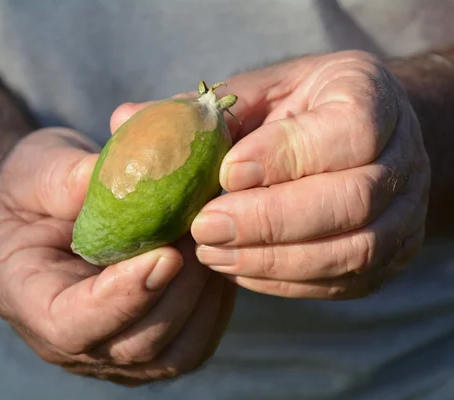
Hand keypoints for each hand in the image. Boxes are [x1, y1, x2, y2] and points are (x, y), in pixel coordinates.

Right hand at [0, 127, 235, 385]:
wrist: (48, 211)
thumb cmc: (37, 189)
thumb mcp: (36, 169)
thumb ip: (68, 177)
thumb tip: (128, 180)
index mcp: (27, 299)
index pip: (71, 326)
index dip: (122, 299)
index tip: (166, 255)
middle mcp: (69, 341)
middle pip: (134, 346)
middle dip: (178, 291)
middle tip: (202, 233)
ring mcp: (111, 350)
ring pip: (173, 354)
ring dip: (203, 299)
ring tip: (212, 241)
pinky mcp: (147, 342)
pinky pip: (193, 342)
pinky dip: (215, 306)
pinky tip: (218, 259)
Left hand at [186, 50, 428, 299]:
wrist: (352, 140)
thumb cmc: (294, 110)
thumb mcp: (255, 93)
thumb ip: (202, 111)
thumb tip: (125, 120)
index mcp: (370, 97)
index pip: (349, 132)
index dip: (284, 156)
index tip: (225, 173)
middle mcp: (402, 157)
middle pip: (351, 200)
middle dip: (270, 220)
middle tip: (204, 227)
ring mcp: (403, 214)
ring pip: (352, 251)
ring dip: (273, 258)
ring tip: (211, 253)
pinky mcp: (387, 259)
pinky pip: (342, 282)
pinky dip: (284, 280)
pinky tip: (237, 268)